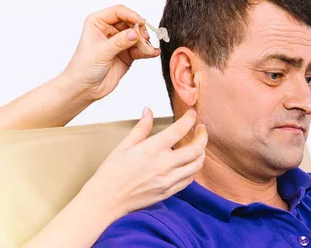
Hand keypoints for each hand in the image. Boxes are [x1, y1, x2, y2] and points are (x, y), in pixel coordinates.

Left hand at [61, 4, 159, 101]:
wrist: (84, 88)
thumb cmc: (83, 67)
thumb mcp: (101, 52)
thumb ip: (119, 42)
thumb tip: (135, 33)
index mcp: (98, 23)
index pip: (118, 12)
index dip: (131, 15)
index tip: (140, 23)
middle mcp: (109, 29)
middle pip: (131, 23)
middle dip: (140, 31)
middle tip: (144, 40)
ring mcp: (119, 42)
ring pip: (137, 36)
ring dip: (145, 42)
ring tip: (148, 50)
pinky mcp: (127, 53)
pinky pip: (140, 49)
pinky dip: (147, 50)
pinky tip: (153, 53)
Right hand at [81, 108, 206, 215]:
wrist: (107, 199)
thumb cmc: (112, 172)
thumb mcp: (124, 145)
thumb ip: (141, 127)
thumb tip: (148, 111)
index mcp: (152, 149)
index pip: (179, 130)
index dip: (189, 119)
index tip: (192, 114)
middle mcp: (164, 164)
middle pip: (196, 148)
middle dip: (203, 136)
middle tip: (201, 129)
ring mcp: (168, 180)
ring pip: (197, 164)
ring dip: (201, 152)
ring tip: (198, 145)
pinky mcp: (168, 192)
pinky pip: (189, 179)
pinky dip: (193, 169)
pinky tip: (189, 163)